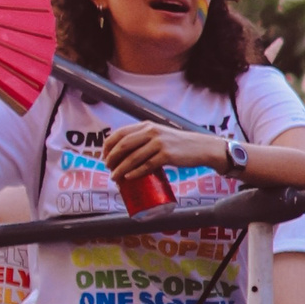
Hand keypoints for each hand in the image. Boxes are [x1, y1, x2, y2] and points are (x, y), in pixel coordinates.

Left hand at [99, 122, 229, 189]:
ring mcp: (159, 143)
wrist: (200, 147)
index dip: (108, 146)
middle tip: (108, 169)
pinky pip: (146, 166)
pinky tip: (128, 178)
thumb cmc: (177, 144)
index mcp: (147, 125)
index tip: (105, 157)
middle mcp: (152, 132)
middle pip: (123, 145)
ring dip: (120, 169)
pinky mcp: (167, 155)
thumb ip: (143, 138)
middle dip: (111, 158)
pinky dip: (135, 173)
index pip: (120, 133)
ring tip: (114, 177)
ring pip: (133, 157)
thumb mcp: (159, 135)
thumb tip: (122, 154)